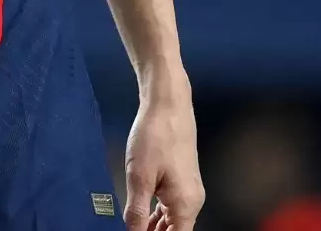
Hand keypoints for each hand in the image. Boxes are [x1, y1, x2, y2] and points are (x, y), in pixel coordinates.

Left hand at [124, 72, 202, 230]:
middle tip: (128, 230)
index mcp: (186, 205)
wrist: (168, 103)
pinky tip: (138, 218)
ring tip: (130, 228)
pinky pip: (169, 208)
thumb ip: (136, 213)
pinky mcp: (181, 181)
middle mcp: (192, 202)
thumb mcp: (139, 177)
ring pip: (171, 222)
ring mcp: (188, 191)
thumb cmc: (155, 136)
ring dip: (152, 229)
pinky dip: (155, 216)